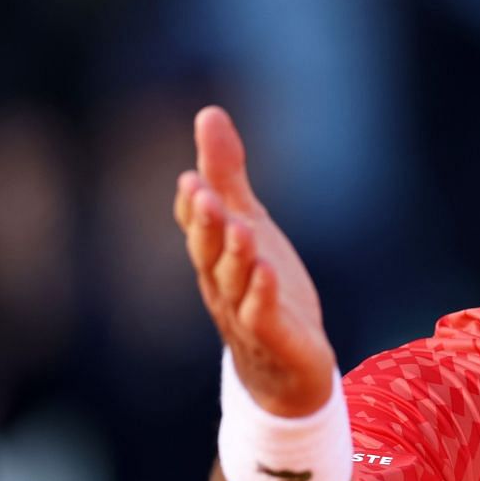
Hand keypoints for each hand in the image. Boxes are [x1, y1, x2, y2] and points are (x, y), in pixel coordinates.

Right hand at [174, 105, 336, 415]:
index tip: (192, 176)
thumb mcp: (248, 222)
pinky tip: (268, 270)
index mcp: (213, 255)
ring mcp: (245, 311)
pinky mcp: (274, 336)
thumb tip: (208, 112)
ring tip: (241, 227)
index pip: (197, 225)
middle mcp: (221, 283)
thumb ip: (227, 174)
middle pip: (208, 251)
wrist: (287, 367)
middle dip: (205, 222)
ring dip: (235, 254)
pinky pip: (263, 314)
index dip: (194, 205)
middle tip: (201, 191)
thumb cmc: (261, 289)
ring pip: (233, 281)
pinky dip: (262, 293)